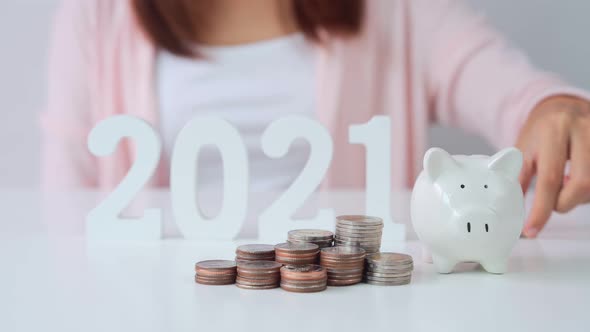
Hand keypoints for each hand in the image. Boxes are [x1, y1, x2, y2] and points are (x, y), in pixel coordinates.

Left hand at [516, 96, 589, 237]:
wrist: (560, 107)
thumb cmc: (540, 132)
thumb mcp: (523, 150)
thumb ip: (519, 179)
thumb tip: (512, 213)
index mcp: (554, 130)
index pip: (550, 178)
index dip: (541, 209)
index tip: (532, 229)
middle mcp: (583, 129)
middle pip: (581, 184)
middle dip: (565, 203)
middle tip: (554, 203)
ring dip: (579, 197)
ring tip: (566, 187)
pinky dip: (588, 190)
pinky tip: (578, 181)